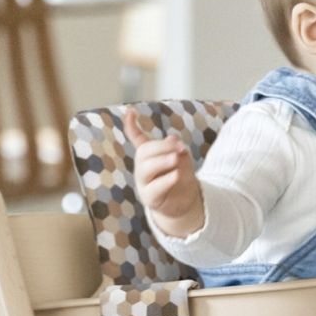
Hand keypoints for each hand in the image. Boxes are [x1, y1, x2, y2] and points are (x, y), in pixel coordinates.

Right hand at [123, 110, 204, 236]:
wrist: (185, 204)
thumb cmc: (182, 179)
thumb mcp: (184, 161)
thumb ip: (177, 150)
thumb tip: (173, 139)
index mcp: (149, 156)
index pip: (137, 139)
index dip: (131, 125)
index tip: (130, 112)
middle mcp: (143, 167)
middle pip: (144, 153)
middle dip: (161, 147)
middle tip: (180, 147)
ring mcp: (144, 183)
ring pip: (145, 169)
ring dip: (161, 161)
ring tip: (175, 159)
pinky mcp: (150, 198)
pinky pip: (154, 189)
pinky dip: (165, 180)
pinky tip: (175, 175)